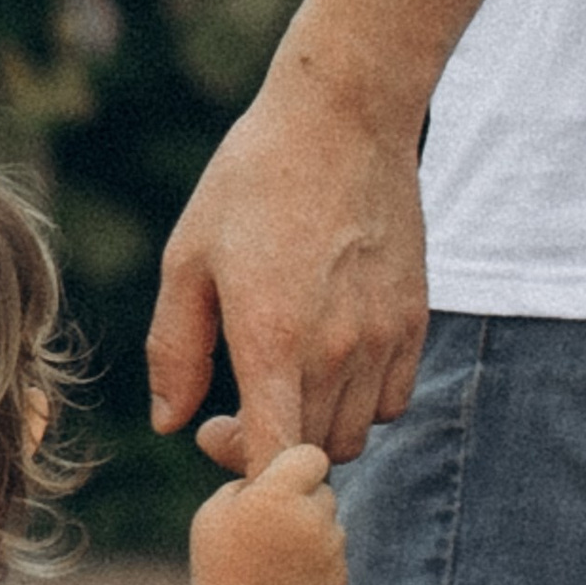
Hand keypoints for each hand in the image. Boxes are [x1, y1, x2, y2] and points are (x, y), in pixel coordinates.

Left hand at [146, 53, 427, 469]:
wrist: (344, 117)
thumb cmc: (253, 181)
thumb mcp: (189, 259)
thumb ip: (176, 350)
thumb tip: (172, 422)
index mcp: (271, 340)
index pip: (271, 458)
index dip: (239, 466)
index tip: (215, 428)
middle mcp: (334, 350)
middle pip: (311, 454)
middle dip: (271, 447)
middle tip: (243, 403)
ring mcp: (382, 338)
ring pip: (356, 433)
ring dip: (317, 425)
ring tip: (289, 379)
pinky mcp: (414, 320)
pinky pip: (393, 399)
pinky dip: (362, 400)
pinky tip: (332, 360)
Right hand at [188, 439, 346, 584]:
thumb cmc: (220, 564)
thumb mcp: (214, 511)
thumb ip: (246, 483)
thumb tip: (270, 475)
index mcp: (280, 494)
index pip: (312, 456)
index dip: (298, 465)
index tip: (283, 479)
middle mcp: (313, 516)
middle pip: (324, 491)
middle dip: (305, 501)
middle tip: (274, 525)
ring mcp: (332, 549)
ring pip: (331, 525)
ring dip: (312, 534)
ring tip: (278, 558)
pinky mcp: (341, 577)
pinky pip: (334, 557)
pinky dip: (317, 564)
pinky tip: (288, 579)